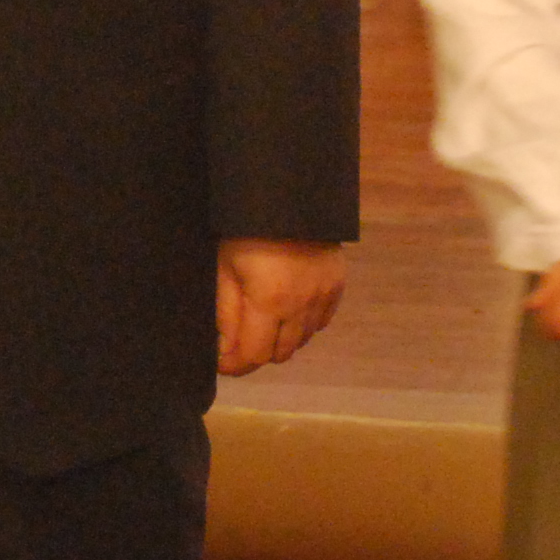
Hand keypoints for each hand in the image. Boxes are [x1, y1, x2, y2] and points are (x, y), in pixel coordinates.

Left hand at [216, 239, 345, 374]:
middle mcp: (302, 307)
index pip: (255, 355)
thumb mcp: (225, 267)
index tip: (222, 362)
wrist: (290, 195)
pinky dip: (303, 324)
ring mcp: (324, 297)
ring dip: (281, 339)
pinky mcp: (337, 285)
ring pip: (302, 340)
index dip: (236, 365)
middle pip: (280, 354)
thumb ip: (226, 313)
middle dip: (257, 352)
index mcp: (270, 303)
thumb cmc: (246, 230)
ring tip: (263, 321)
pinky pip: (321, 322)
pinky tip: (289, 309)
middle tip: (240, 339)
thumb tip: (225, 350)